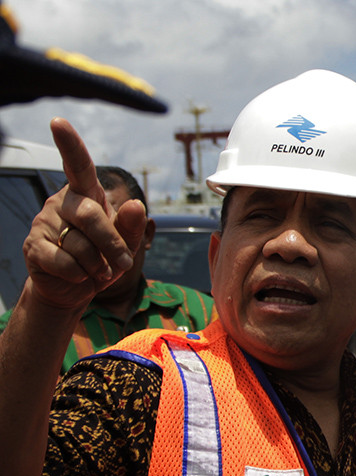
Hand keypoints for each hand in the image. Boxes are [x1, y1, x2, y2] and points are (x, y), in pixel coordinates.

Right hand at [22, 118, 145, 310]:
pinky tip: (79, 275)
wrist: (76, 288)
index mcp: (86, 195)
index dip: (70, 145)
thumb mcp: (126, 244)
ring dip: (98, 265)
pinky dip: (81, 275)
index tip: (58, 122)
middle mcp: (61, 203)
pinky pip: (65, 263)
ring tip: (98, 270)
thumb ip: (132, 226)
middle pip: (90, 215)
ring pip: (79, 244)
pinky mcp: (34, 247)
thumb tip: (136, 204)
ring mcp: (44, 224)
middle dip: (113, 244)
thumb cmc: (103, 258)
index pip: (79, 166)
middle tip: (123, 263)